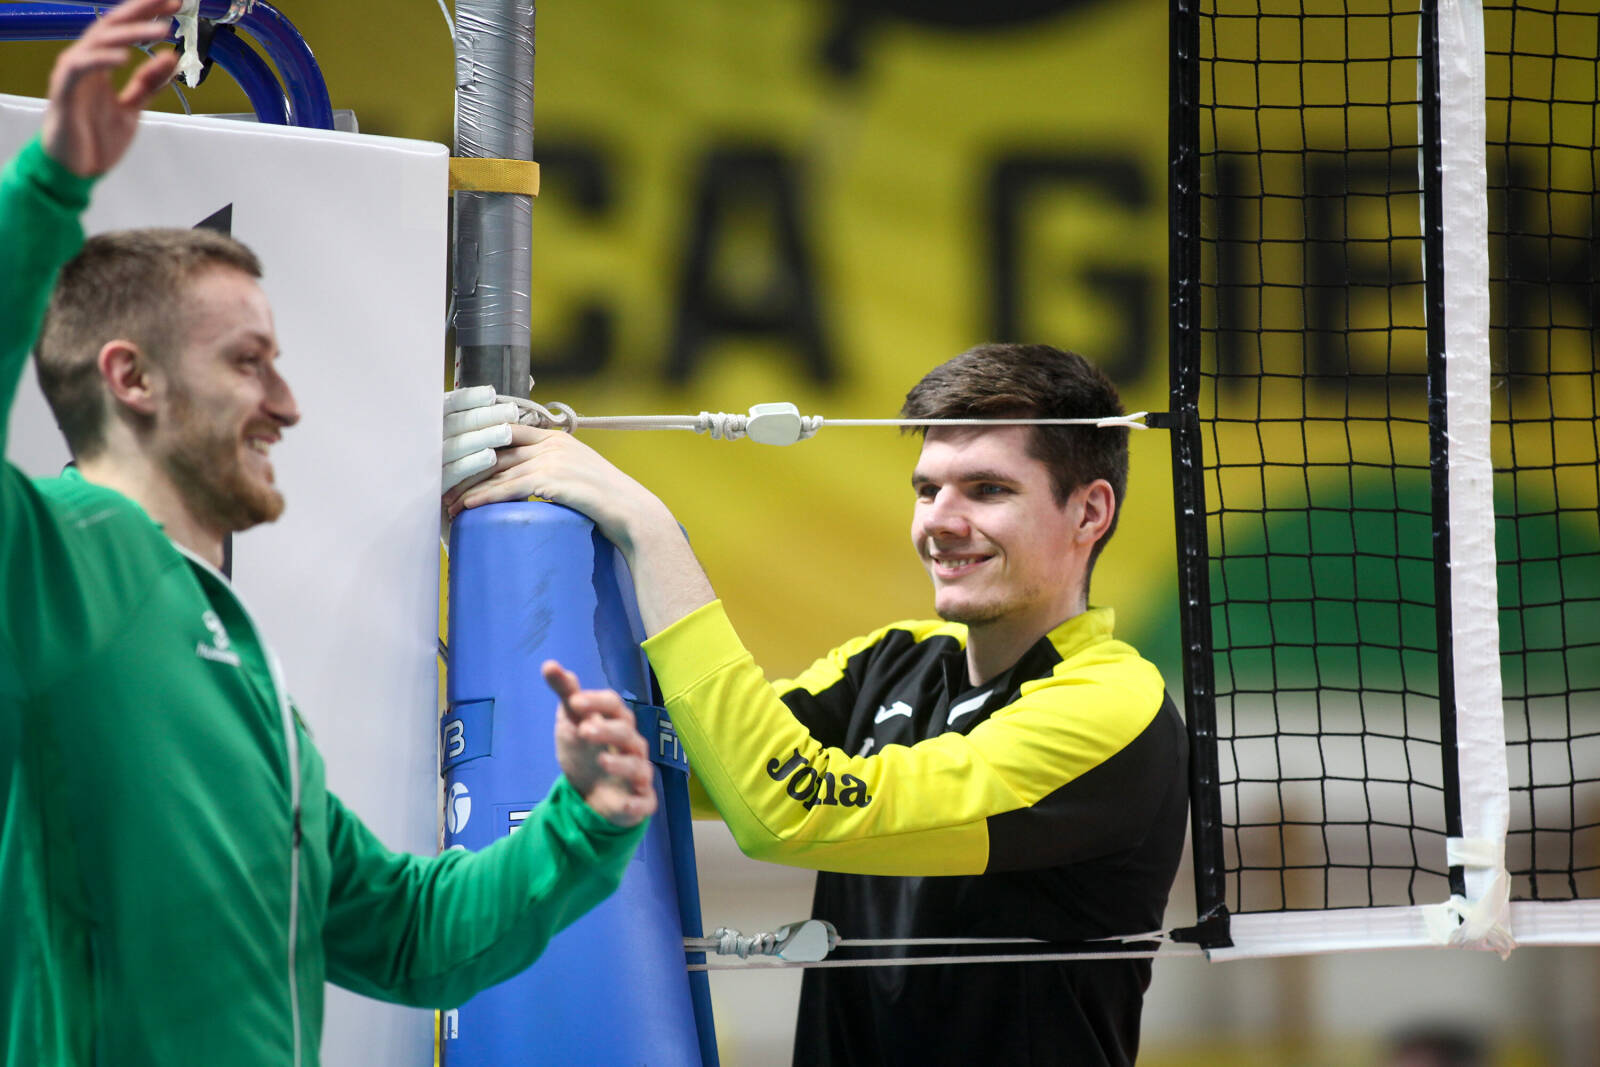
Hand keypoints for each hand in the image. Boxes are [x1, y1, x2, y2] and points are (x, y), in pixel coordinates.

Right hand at [41, 0, 180, 178]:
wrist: (75, 171)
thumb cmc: (95, 139)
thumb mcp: (133, 108)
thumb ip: (149, 84)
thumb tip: (170, 57)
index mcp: (100, 64)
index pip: (125, 30)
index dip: (148, 13)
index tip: (175, 4)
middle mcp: (86, 62)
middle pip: (112, 26)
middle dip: (141, 11)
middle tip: (171, 3)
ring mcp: (74, 75)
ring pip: (99, 42)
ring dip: (131, 33)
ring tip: (160, 29)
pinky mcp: (65, 92)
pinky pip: (81, 68)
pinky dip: (102, 59)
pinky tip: (124, 56)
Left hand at [443, 422, 673, 551]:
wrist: (633, 514)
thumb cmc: (605, 502)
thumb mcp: (576, 476)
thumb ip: (550, 471)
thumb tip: (525, 485)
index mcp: (555, 439)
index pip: (505, 432)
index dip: (477, 442)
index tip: (454, 456)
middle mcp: (552, 444)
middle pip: (496, 451)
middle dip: (466, 468)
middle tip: (442, 485)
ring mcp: (553, 460)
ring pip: (499, 471)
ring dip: (469, 487)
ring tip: (448, 503)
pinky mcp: (554, 480)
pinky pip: (511, 487)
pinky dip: (486, 497)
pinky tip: (468, 506)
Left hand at [543, 660, 655, 828]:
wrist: (592, 792)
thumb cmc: (586, 750)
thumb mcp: (571, 722)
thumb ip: (565, 694)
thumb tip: (550, 665)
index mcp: (616, 721)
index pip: (613, 705)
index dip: (596, 702)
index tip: (574, 701)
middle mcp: (632, 745)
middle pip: (626, 733)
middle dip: (607, 730)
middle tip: (584, 729)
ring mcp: (638, 774)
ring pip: (638, 766)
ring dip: (622, 763)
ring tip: (602, 761)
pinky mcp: (640, 802)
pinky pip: (643, 803)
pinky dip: (635, 804)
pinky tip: (623, 804)